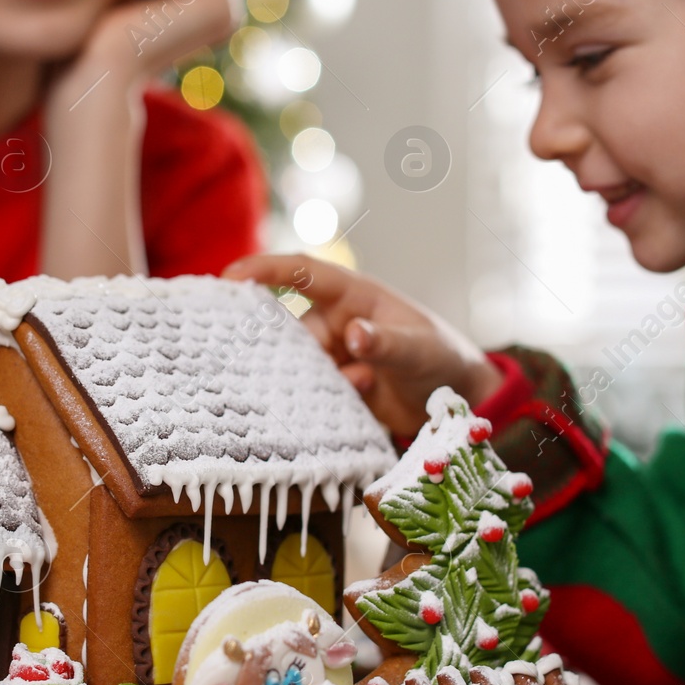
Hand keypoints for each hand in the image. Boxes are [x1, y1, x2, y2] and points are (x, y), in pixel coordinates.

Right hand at [224, 254, 502, 439]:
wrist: (454, 400)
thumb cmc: (440, 356)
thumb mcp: (420, 348)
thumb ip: (388, 342)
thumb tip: (355, 335)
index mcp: (354, 297)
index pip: (304, 274)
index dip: (267, 270)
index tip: (230, 275)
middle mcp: (335, 323)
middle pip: (291, 332)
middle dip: (281, 351)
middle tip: (278, 371)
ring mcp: (331, 357)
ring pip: (297, 368)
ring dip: (307, 385)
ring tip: (342, 396)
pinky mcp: (332, 388)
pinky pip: (308, 395)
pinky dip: (313, 406)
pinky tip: (334, 414)